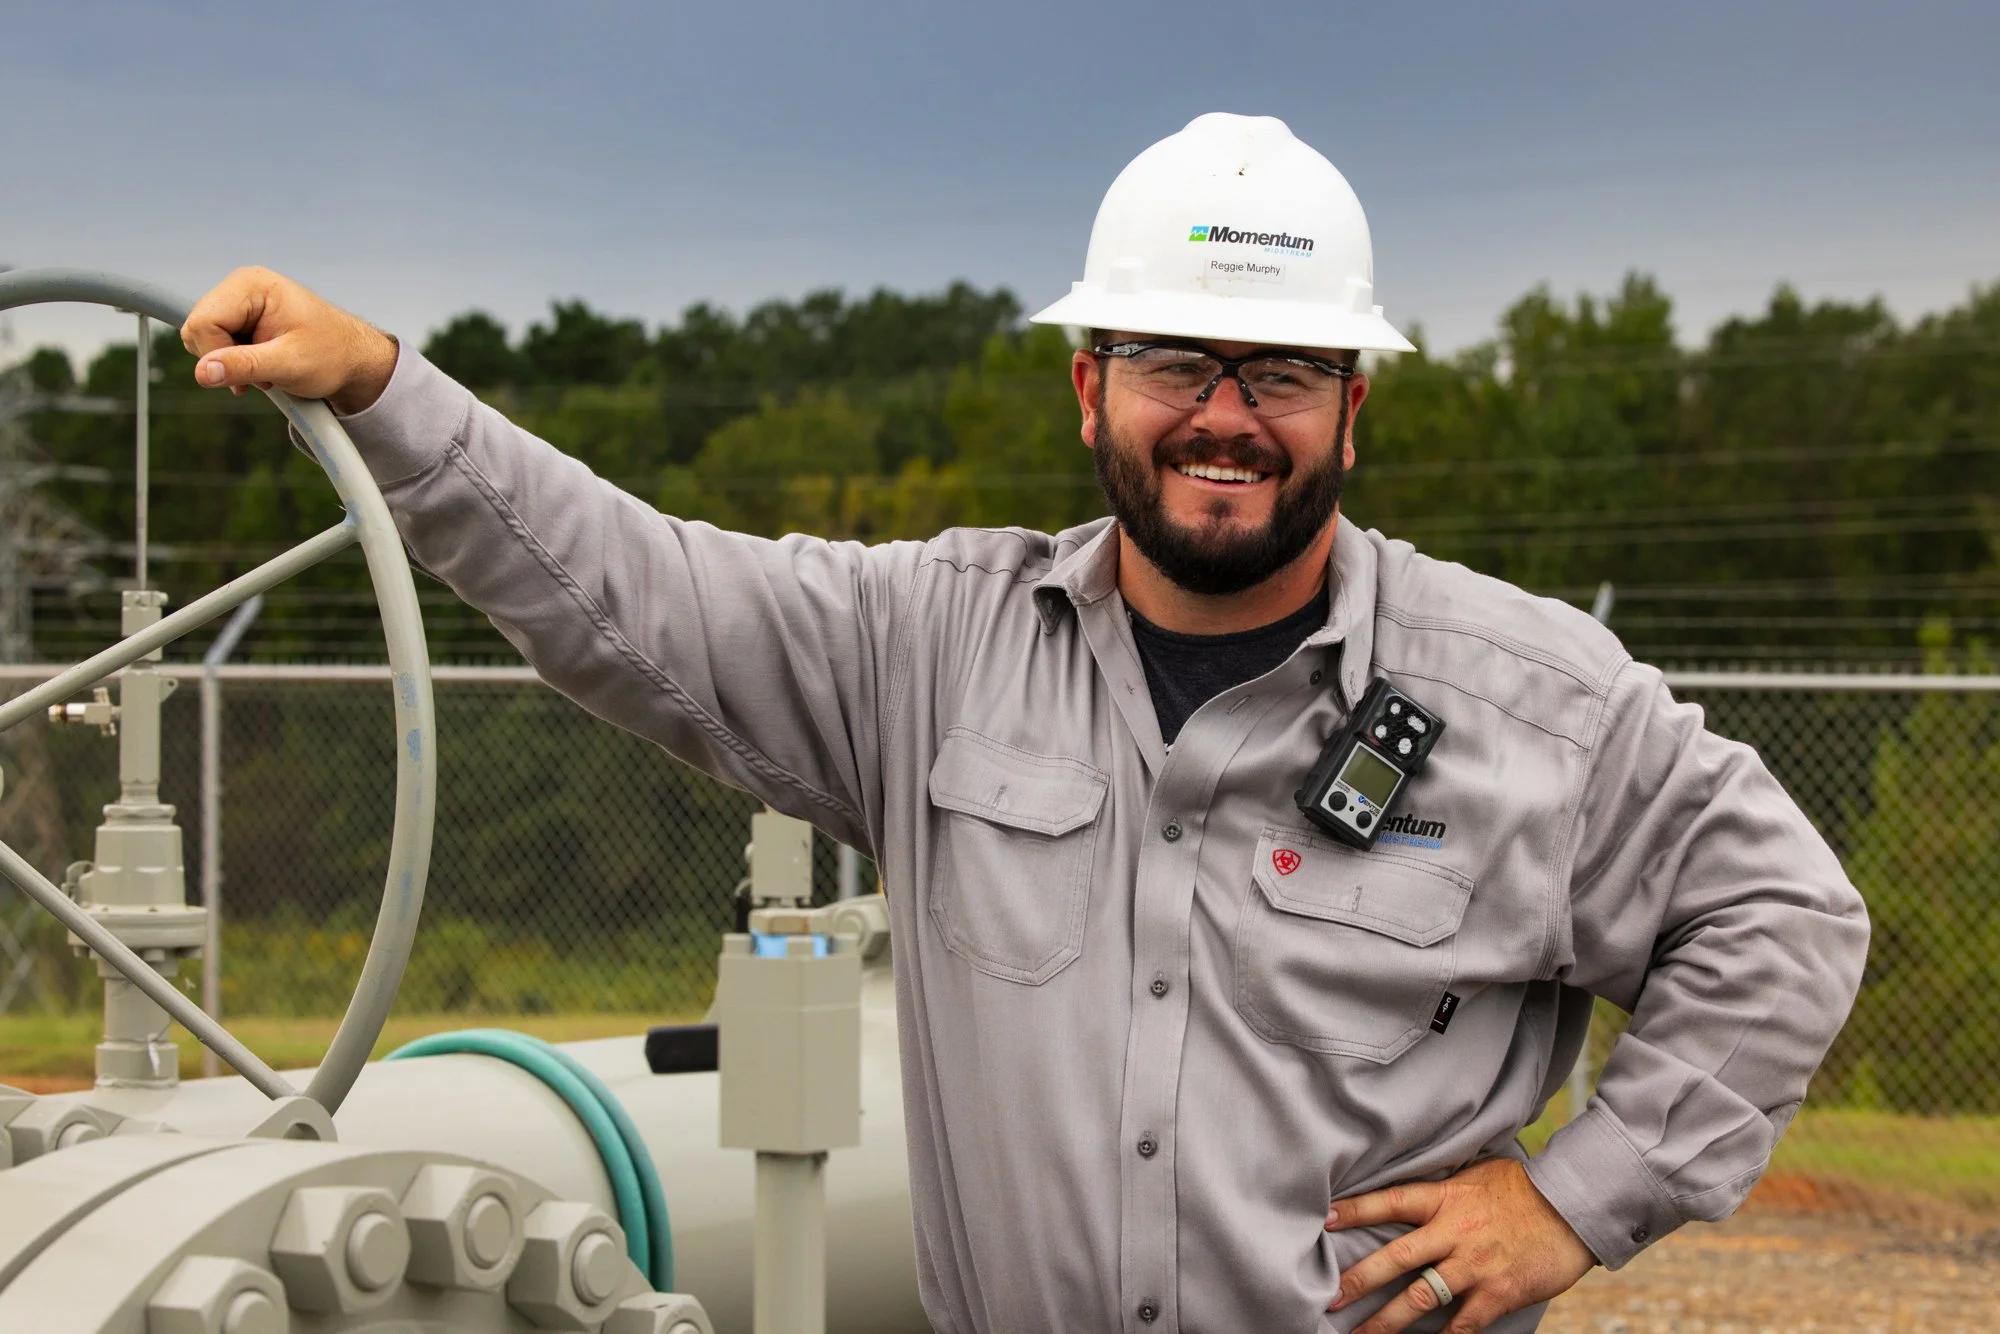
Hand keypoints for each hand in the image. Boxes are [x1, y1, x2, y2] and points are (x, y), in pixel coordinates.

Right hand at [180, 266, 397, 413]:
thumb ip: (245, 366)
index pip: (203, 322)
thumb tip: (202, 372)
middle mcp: (241, 286)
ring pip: (202, 339)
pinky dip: (234, 361)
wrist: (353, 359)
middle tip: (265, 373)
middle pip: (197, 329)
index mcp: (252, 284)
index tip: (253, 375)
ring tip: (268, 369)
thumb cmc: (332, 356)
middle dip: (225, 360)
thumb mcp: (290, 364)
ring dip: (231, 363)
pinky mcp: (240, 316)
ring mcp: (239, 300)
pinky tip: (262, 366)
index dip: (218, 355)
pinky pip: (215, 342)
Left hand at [1324, 1158, 1595, 1332]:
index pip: (1390, 1201)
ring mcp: (1474, 1265)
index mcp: (1445, 1199)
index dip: (1355, 1210)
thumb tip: (1413, 1189)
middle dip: (1359, 1281)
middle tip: (1330, 1299)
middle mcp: (1454, 1232)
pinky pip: (1462, 1324)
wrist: (1573, 1208)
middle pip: (1396, 1258)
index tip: (1323, 1219)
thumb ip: (1443, 1189)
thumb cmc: (1523, 1188)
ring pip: (1420, 1298)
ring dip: (1387, 1321)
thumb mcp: (1476, 1176)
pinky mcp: (1497, 1293)